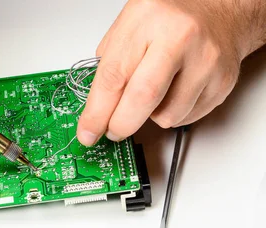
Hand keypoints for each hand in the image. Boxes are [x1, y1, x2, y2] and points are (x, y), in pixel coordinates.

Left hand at [76, 0, 265, 145]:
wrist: (219, 10)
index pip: (113, 76)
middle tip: (112, 130)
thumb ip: (110, 64)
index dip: (96, 113)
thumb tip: (96, 109)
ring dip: (150, 117)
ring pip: (166, 116)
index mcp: (147, 20)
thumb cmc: (169, 18)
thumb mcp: (129, 26)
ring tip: (152, 94)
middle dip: (121, 124)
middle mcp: (180, 38)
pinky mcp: (222, 82)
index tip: (87, 132)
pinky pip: (186, 118)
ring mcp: (205, 61)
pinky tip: (174, 92)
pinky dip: (172, 114)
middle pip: (143, 98)